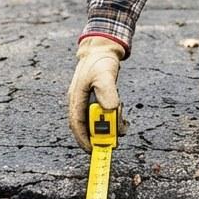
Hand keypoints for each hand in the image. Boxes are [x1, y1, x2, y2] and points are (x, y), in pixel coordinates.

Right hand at [67, 36, 123, 150]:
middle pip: (87, 125)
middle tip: (116, 136)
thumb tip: (111, 109)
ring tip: (122, 123)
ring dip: (110, 125)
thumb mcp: (104, 75)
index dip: (83, 139)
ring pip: (96, 121)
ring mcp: (87, 101)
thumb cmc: (100, 61)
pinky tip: (122, 118)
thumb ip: (107, 91)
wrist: (102, 48)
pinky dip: (112, 118)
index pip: (76, 124)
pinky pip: (103, 114)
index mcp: (76, 98)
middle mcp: (80, 102)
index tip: (94, 150)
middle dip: (101, 133)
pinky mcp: (96, 99)